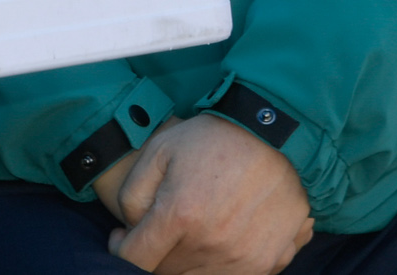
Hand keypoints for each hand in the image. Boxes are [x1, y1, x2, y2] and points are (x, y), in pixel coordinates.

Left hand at [91, 116, 312, 274]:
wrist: (274, 134)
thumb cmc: (213, 138)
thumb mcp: (158, 150)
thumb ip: (131, 195)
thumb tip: (130, 231)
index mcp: (180, 215)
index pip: (136, 259)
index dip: (122, 248)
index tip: (124, 235)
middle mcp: (211, 244)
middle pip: (166, 271)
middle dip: (156, 252)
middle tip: (161, 225)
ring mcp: (242, 257)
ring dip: (186, 258)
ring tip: (192, 227)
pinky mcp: (266, 262)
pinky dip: (218, 263)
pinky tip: (221, 235)